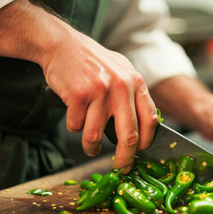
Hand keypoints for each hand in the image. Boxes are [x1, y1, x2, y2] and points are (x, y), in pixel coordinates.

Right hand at [40, 30, 157, 172]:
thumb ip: (134, 95)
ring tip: (89, 146)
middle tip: (120, 168)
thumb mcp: (122, 71)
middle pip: (128, 135)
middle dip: (124, 158)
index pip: (150, 120)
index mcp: (136, 82)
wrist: (63, 45)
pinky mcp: (78, 94)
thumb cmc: (93, 62)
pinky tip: (74, 116)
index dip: (146, 142)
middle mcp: (121, 87)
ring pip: (95, 136)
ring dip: (90, 147)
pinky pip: (75, 125)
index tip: (139, 154)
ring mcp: (99, 91)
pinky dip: (73, 127)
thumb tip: (145, 126)